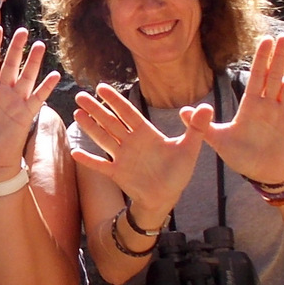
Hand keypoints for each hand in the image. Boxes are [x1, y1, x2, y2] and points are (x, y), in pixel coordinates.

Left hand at [0, 25, 60, 179]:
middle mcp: (2, 92)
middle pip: (10, 64)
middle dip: (16, 47)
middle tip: (22, 30)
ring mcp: (15, 102)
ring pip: (26, 76)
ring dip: (33, 62)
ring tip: (39, 45)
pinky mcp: (26, 113)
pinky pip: (38, 97)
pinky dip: (46, 87)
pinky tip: (55, 75)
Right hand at [72, 83, 205, 214]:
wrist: (167, 197)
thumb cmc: (178, 172)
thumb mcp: (189, 148)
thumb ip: (197, 127)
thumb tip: (208, 106)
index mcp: (146, 133)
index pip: (128, 113)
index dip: (115, 100)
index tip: (101, 87)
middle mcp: (131, 142)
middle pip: (110, 122)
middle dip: (96, 109)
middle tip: (80, 95)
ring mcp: (122, 158)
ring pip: (103, 138)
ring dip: (90, 127)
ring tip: (77, 113)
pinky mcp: (117, 174)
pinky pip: (100, 165)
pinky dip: (88, 160)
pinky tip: (74, 152)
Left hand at [180, 34, 283, 181]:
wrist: (261, 174)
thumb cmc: (240, 156)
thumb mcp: (218, 140)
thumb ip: (202, 125)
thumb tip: (182, 111)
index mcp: (250, 106)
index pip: (256, 78)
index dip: (261, 60)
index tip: (265, 40)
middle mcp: (268, 106)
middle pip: (274, 77)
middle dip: (279, 57)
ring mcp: (283, 115)